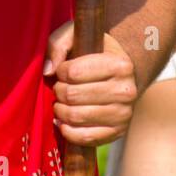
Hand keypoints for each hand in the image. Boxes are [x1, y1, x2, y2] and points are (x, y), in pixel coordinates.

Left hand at [43, 22, 137, 145]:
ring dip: (60, 110)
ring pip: (76, 116)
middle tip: (61, 87)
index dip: (61, 71)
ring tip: (61, 103)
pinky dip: (67, 131)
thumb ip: (58, 44)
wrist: (118, 76)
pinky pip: (84, 138)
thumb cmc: (93, 54)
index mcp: (120, 65)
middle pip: (72, 96)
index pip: (73, 72)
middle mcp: (127, 90)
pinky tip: (64, 121)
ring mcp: (124, 114)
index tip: (64, 70)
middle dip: (59, 91)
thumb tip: (48, 71)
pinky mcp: (118, 132)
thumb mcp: (77, 37)